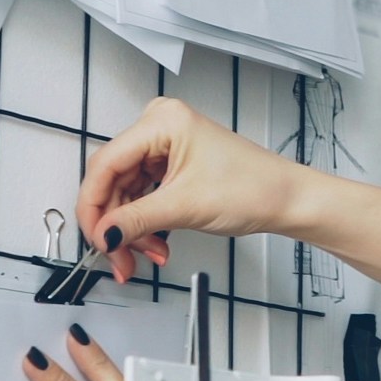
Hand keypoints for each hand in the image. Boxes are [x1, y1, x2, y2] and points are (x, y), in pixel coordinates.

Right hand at [72, 96, 321, 284]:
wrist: (287, 199)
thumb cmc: (254, 188)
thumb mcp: (184, 207)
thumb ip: (136, 221)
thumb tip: (103, 234)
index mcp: (161, 122)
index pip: (105, 165)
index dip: (94, 207)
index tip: (95, 239)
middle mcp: (159, 127)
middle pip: (113, 181)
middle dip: (116, 225)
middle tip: (120, 258)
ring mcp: (165, 146)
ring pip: (126, 194)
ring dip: (132, 229)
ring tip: (148, 254)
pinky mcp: (172, 164)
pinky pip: (143, 195)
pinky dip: (145, 223)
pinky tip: (155, 244)